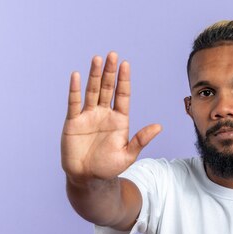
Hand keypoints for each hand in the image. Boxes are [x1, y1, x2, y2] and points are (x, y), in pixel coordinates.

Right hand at [61, 52, 161, 182]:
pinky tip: (76, 76)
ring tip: (97, 59)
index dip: (124, 80)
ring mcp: (88, 116)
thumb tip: (159, 126)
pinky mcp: (73, 121)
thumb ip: (141, 139)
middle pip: (108, 88)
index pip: (122, 95)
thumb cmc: (108, 167)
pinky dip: (75, 89)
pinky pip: (74, 102)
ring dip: (94, 75)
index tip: (126, 64)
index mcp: (119, 120)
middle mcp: (104, 114)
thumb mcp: (128, 154)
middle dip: (110, 72)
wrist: (88, 178)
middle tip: (113, 54)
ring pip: (92, 91)